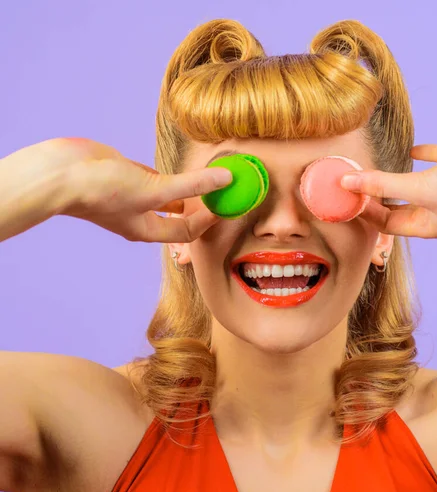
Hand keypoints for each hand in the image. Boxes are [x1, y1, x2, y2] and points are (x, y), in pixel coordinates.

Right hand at [55, 138, 231, 242]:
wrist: (60, 173)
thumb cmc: (103, 190)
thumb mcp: (154, 189)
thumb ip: (191, 185)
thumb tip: (224, 180)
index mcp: (147, 229)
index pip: (188, 231)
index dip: (209, 220)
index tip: (228, 204)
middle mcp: (141, 215)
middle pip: (179, 216)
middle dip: (200, 206)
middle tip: (222, 192)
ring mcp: (132, 195)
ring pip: (167, 195)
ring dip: (186, 188)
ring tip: (208, 179)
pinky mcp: (124, 175)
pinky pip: (152, 177)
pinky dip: (168, 174)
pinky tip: (180, 167)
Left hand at [342, 136, 436, 238]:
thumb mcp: (419, 189)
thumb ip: (383, 184)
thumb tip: (348, 182)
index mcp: (426, 225)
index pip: (387, 222)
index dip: (366, 211)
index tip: (346, 198)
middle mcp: (434, 208)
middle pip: (396, 204)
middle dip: (374, 196)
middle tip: (350, 185)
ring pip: (411, 182)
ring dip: (392, 176)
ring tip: (369, 169)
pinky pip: (433, 159)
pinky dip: (419, 155)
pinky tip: (408, 150)